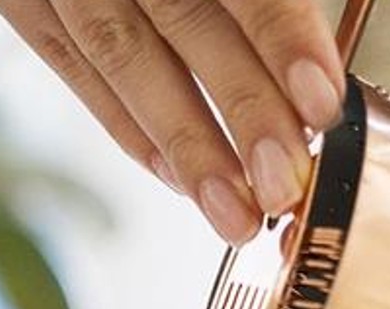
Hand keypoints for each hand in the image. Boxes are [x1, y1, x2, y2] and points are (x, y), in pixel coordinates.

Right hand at [0, 0, 344, 242]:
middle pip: (180, 17)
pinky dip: (122, 124)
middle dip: (239, 109)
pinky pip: (68, 63)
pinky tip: (172, 173)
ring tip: (232, 208)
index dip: (281, 33)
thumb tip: (314, 39)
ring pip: (119, 54)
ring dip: (183, 141)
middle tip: (282, 180)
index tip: (321, 101)